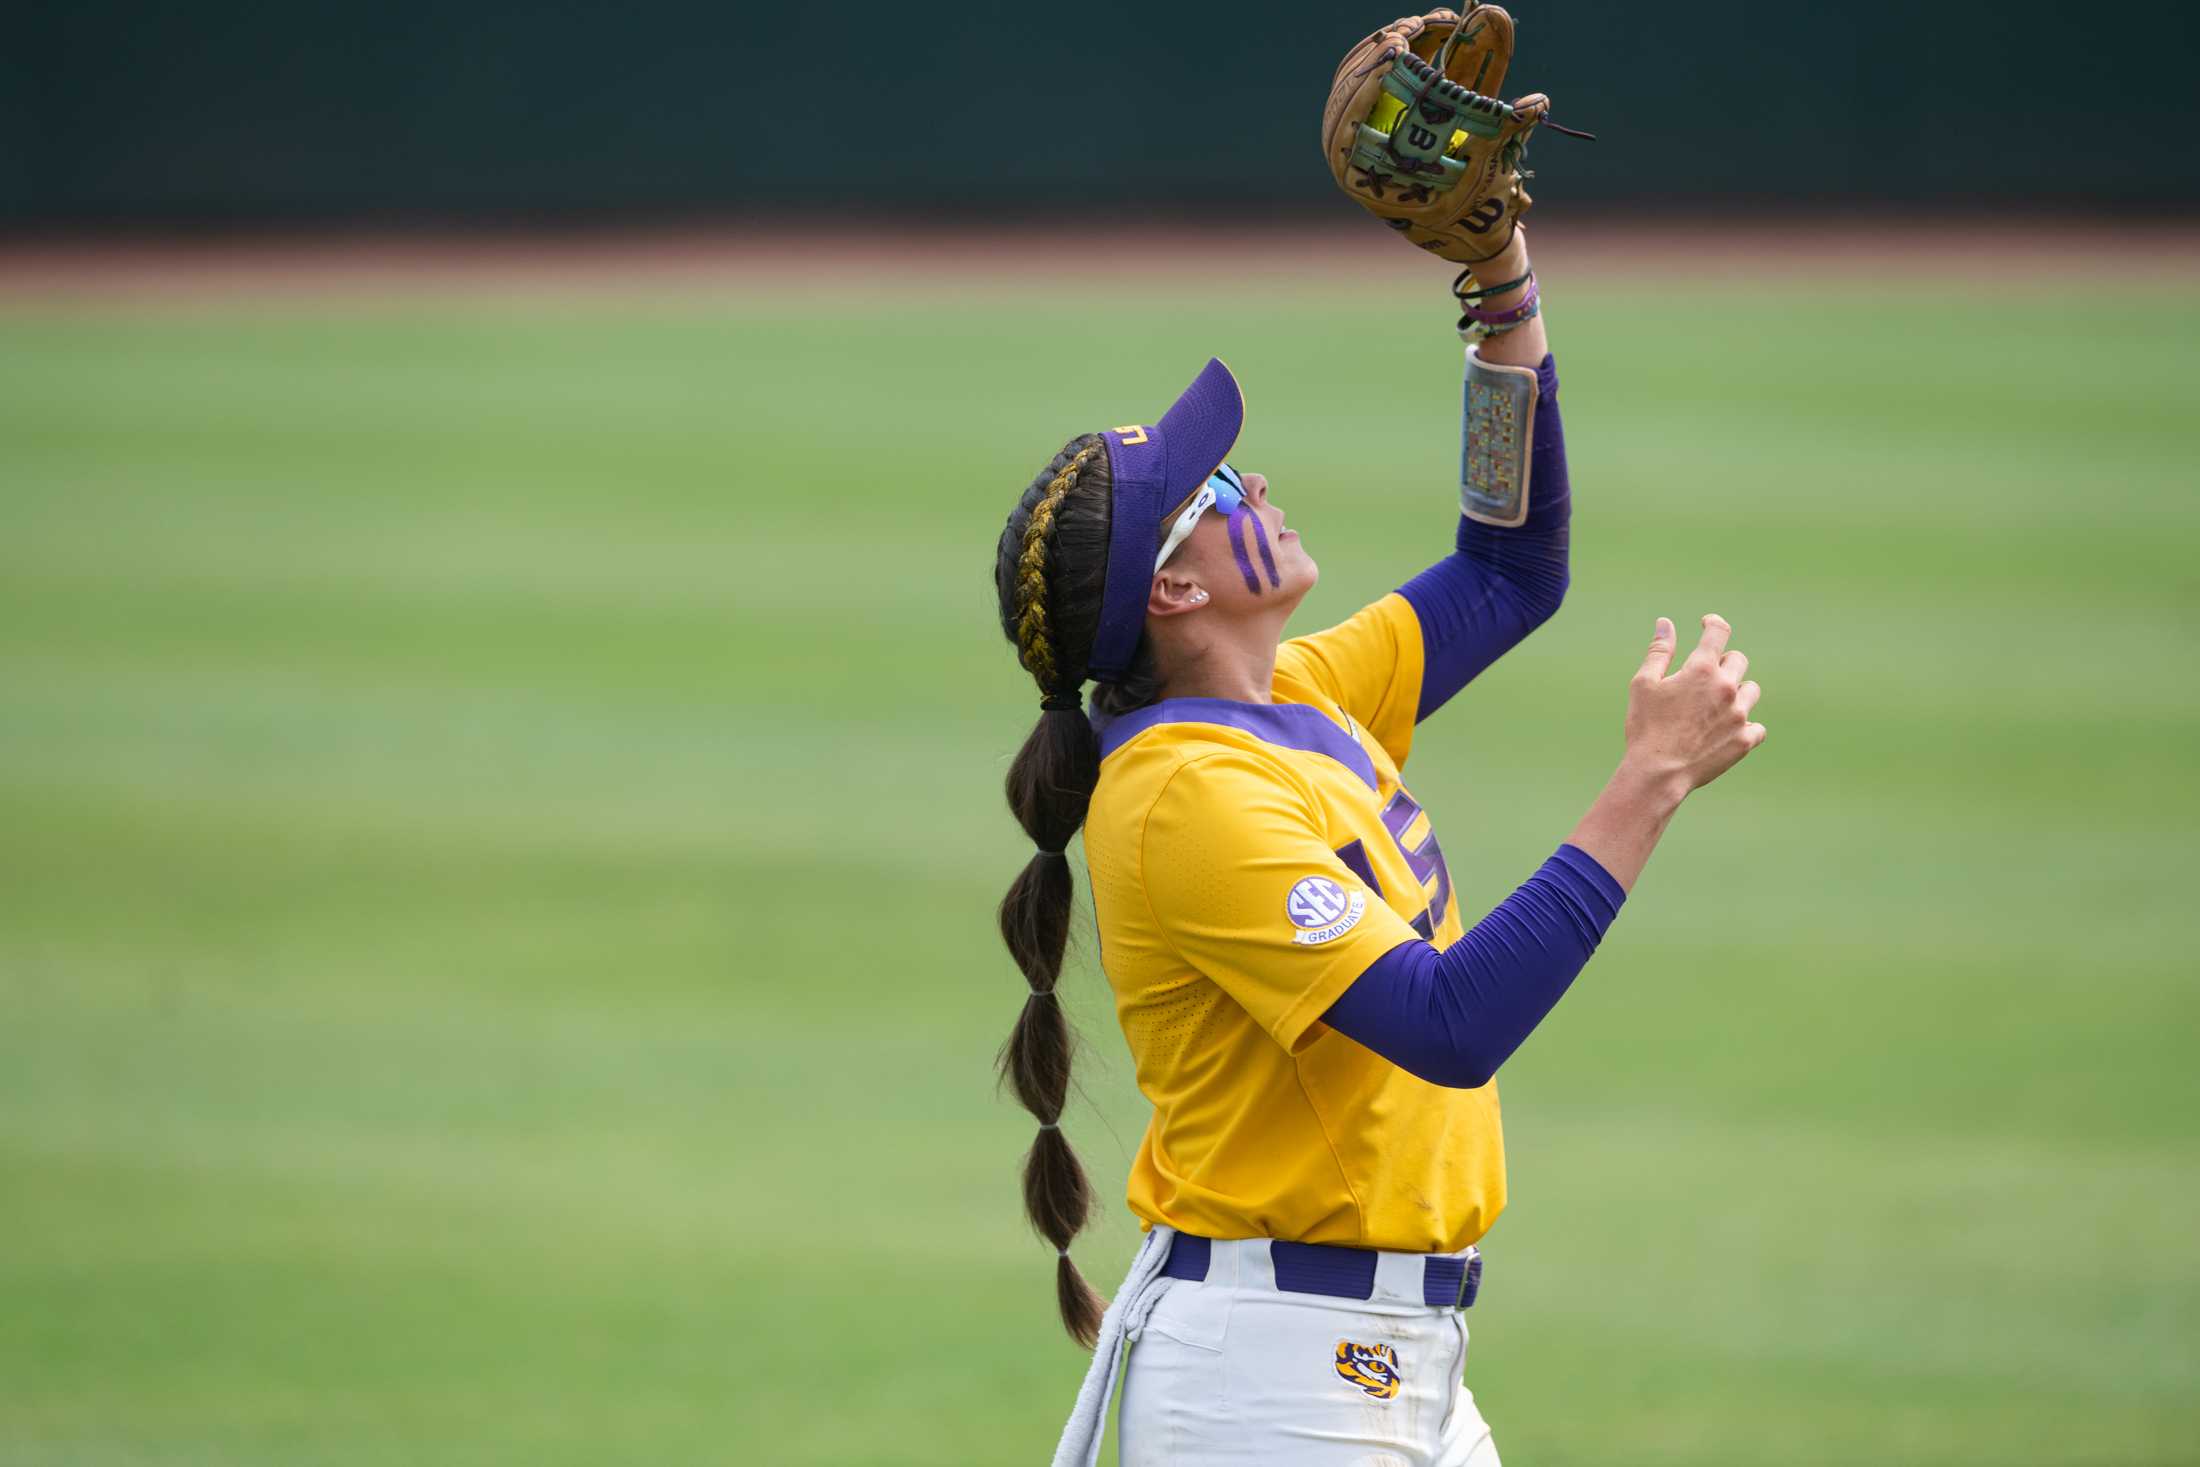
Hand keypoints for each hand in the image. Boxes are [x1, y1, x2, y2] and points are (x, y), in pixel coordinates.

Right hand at [1622, 614, 1765, 797]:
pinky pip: (1757, 726)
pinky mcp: (1745, 740)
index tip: (1708, 625)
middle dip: (1723, 663)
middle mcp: (1727, 688)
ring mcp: (1739, 715)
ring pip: (1751, 691)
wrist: (1658, 773)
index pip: (1718, 632)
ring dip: (1737, 692)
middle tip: (1703, 679)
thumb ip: (1659, 651)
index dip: (1713, 624)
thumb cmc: (1646, 727)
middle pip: (1738, 660)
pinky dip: (1745, 726)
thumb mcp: (1644, 684)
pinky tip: (1727, 731)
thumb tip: (1665, 623)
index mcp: (1702, 670)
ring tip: (1715, 706)